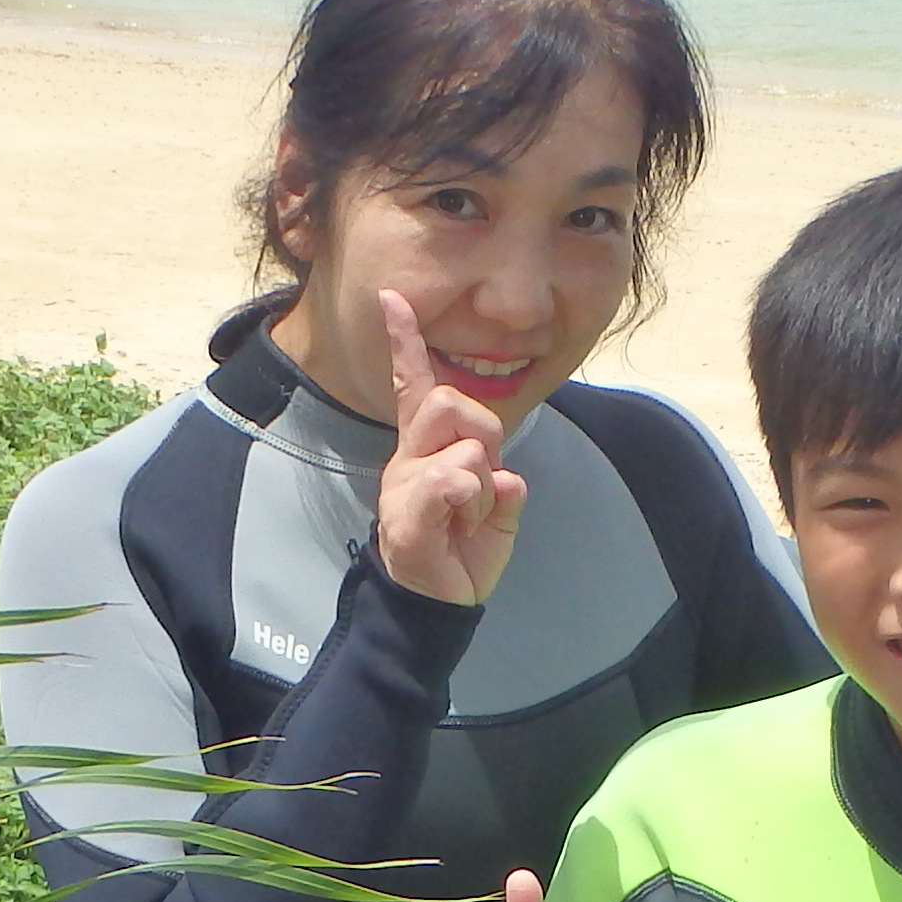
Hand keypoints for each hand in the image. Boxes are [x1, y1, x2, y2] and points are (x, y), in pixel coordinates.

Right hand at [372, 287, 528, 607]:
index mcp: (426, 448)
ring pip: (462, 445)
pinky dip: (474, 503)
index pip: (415, 385)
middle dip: (484, 432)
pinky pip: (453, 481)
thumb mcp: (494, 504)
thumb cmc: (465, 547)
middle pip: (449, 402)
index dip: (405, 341)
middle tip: (483, 476)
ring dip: (484, 481)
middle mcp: (409, 457)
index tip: (393, 299)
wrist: (440, 602)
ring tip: (471, 514)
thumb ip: (501, 479)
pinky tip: (462, 527)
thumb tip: (508, 478)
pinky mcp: (407, 515)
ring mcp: (405, 485)